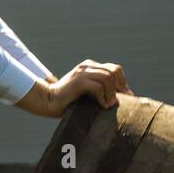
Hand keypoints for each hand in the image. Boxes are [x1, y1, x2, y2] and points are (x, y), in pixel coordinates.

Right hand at [17, 60, 133, 117]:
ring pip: (108, 77)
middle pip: (114, 70)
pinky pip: (98, 86)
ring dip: (111, 93)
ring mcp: (82, 72)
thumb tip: (119, 99)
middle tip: (118, 102)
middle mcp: (87, 66)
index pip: (114, 69)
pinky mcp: (79, 81)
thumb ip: (100, 90)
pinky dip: (103, 97)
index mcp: (90, 67)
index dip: (122, 83)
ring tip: (109, 105)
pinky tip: (102, 106)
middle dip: (120, 87)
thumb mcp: (87, 93)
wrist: (48, 102)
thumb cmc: (68, 101)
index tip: (125, 97)